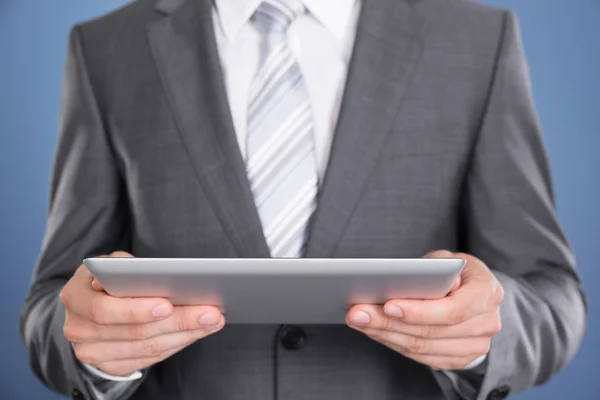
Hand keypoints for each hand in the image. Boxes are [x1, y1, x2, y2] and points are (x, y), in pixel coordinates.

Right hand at [60, 251, 224, 376]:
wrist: (86, 307)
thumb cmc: (107, 278)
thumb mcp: (112, 264)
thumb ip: (129, 267)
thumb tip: (164, 275)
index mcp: (75, 297)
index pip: (105, 309)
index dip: (137, 309)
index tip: (168, 304)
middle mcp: (78, 329)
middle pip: (136, 332)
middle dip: (178, 321)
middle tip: (210, 312)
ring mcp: (92, 353)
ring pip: (147, 348)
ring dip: (185, 334)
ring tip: (212, 320)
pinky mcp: (110, 366)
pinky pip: (149, 358)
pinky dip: (178, 344)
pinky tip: (198, 331)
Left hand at [346, 250, 502, 369]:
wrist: (474, 293)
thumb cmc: (455, 271)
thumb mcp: (447, 259)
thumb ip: (431, 269)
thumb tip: (404, 282)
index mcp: (487, 291)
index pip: (452, 310)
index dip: (419, 311)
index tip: (388, 305)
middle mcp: (487, 322)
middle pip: (431, 331)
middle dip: (388, 322)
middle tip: (357, 313)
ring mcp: (476, 345)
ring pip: (422, 347)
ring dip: (385, 334)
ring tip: (359, 321)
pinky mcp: (460, 359)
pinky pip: (421, 357)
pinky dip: (393, 343)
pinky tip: (373, 331)